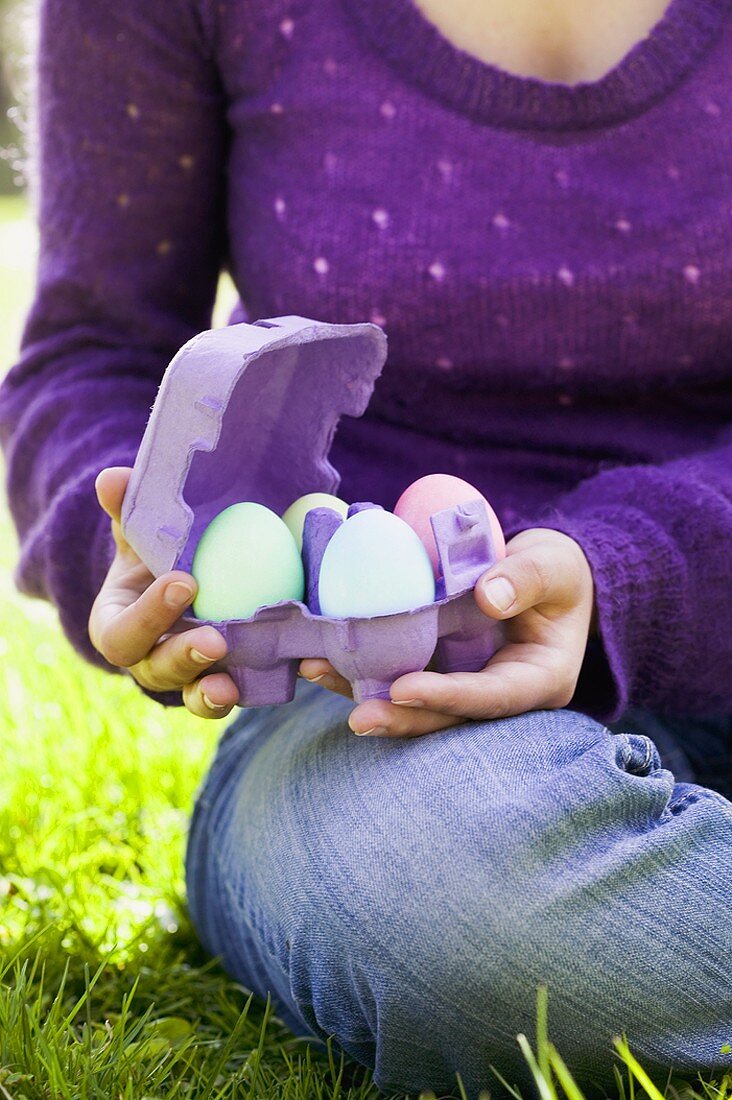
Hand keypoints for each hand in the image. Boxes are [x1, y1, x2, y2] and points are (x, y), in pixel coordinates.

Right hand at [89, 467, 239, 717]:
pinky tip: (267, 681)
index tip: (184, 582)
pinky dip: (245, 693)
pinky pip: (228, 697)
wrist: (186, 576)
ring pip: (192, 694)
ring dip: (210, 694)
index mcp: (117, 625)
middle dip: (182, 657)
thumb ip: (128, 510)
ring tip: (230, 686)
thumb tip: (112, 480)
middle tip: (216, 640)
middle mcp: (146, 659)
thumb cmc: (156, 554)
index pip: (120, 633)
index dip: (148, 615)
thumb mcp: (141, 532)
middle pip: (156, 670)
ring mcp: (184, 677)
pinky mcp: (219, 681)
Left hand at [298, 527, 595, 736]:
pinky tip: (319, 654)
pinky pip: (397, 675)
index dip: (448, 697)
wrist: (545, 577)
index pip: (493, 698)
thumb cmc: (558, 573)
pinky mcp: (437, 670)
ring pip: (414, 702)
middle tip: (358, 717)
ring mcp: (463, 685)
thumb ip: (529, 577)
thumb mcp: (556, 566)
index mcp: (539, 681)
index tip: (405, 688)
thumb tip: (489, 596)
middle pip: (447, 717)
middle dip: (401, 717)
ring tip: (317, 673)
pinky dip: (359, 668)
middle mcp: (497, 695)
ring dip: (365, 693)